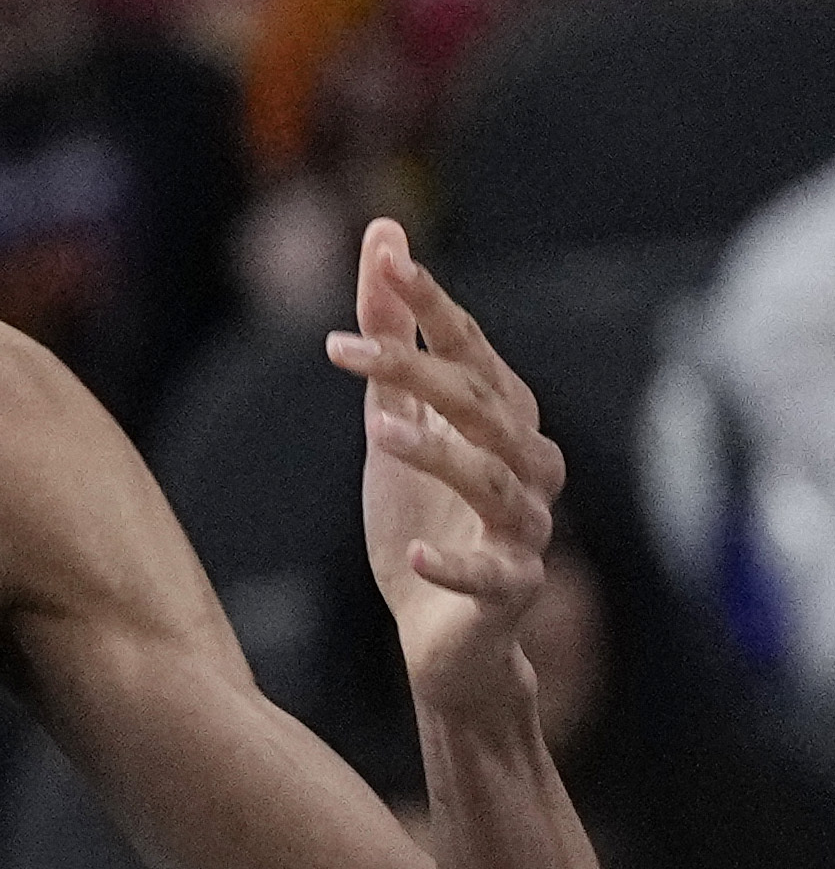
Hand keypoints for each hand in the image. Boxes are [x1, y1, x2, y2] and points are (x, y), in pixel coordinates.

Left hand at [327, 219, 561, 706]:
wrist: (440, 633)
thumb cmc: (423, 515)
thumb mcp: (394, 420)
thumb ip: (392, 336)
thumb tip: (386, 235)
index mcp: (504, 419)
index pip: (470, 350)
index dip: (432, 304)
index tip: (388, 257)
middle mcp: (528, 466)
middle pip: (480, 407)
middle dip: (417, 371)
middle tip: (341, 346)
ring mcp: (525, 530)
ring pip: (493, 481)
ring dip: (439, 457)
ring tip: (379, 432)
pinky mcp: (511, 591)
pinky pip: (491, 574)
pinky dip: (455, 564)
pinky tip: (417, 553)